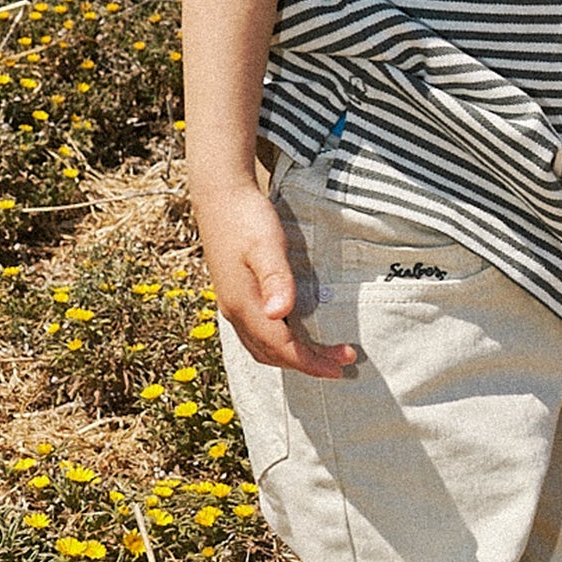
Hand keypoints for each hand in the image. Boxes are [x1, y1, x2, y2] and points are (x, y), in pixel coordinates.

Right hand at [195, 179, 356, 377]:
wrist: (220, 196)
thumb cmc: (247, 218)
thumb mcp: (267, 245)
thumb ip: (275, 279)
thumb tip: (280, 315)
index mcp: (244, 305)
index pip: (281, 348)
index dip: (310, 362)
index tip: (341, 366)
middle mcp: (235, 311)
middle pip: (271, 354)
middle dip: (306, 364)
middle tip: (340, 363)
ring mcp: (233, 305)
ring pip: (261, 347)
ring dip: (291, 358)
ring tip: (323, 356)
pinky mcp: (236, 295)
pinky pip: (257, 334)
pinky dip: (279, 345)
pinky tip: (297, 335)